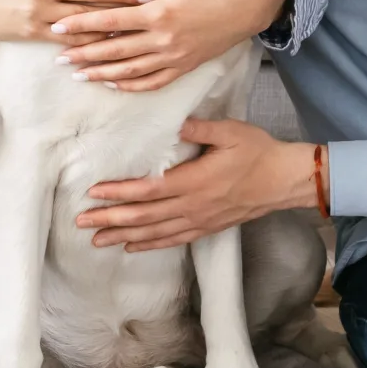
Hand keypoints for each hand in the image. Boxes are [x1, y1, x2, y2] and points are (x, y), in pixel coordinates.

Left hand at [49, 0, 290, 91]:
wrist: (250, 5)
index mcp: (160, 14)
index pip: (111, 22)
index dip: (81, 25)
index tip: (57, 28)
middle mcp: (164, 40)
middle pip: (115, 51)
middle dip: (84, 54)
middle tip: (58, 58)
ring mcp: (175, 57)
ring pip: (131, 71)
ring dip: (102, 74)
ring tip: (78, 74)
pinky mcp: (185, 67)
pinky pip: (154, 82)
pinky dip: (131, 85)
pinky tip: (113, 84)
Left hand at [76, 119, 313, 251]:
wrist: (283, 180)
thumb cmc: (257, 152)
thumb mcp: (230, 131)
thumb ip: (199, 128)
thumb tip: (172, 122)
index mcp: (195, 181)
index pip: (149, 190)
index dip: (120, 193)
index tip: (95, 193)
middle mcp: (193, 206)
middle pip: (144, 217)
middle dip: (111, 220)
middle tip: (82, 221)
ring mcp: (199, 221)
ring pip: (154, 233)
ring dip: (123, 236)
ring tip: (97, 240)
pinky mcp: (206, 228)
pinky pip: (173, 240)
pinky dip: (150, 244)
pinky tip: (131, 246)